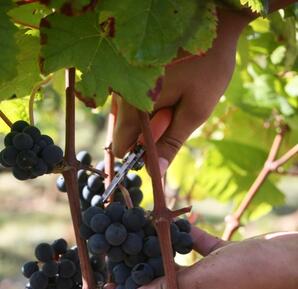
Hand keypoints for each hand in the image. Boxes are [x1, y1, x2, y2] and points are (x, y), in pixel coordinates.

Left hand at [105, 231, 297, 288]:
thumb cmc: (253, 274)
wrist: (294, 260)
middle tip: (118, 259)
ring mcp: (211, 282)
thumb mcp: (204, 282)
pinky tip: (176, 223)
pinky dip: (185, 239)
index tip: (109, 288)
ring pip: (175, 273)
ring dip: (158, 258)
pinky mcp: (222, 262)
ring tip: (138, 238)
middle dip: (136, 282)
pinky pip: (196, 251)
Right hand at [112, 8, 251, 174]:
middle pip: (125, 131)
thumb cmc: (207, 66)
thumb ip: (172, 143)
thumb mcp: (196, 110)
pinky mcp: (128, 70)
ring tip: (174, 94)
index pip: (121, 146)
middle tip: (174, 112)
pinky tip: (167, 85)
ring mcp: (122, 78)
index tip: (162, 143)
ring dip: (150, 115)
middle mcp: (121, 92)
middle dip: (149, 132)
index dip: (140, 153)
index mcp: (135, 104)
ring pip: (128, 115)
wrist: (211, 20)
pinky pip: (131, 98)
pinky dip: (148, 100)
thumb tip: (156, 173)